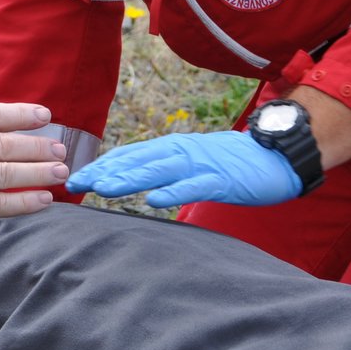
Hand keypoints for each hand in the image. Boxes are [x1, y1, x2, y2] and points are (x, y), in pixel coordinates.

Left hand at [66, 130, 300, 206]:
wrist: (276, 155)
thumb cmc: (233, 164)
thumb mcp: (193, 165)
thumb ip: (167, 172)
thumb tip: (139, 185)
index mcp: (172, 149)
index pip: (129, 155)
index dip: (102, 166)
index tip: (75, 178)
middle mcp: (181, 151)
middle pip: (136, 160)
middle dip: (104, 172)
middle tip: (74, 183)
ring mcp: (200, 164)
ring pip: (159, 170)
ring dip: (129, 178)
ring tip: (103, 188)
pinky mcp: (221, 179)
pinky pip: (194, 186)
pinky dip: (175, 192)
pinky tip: (156, 200)